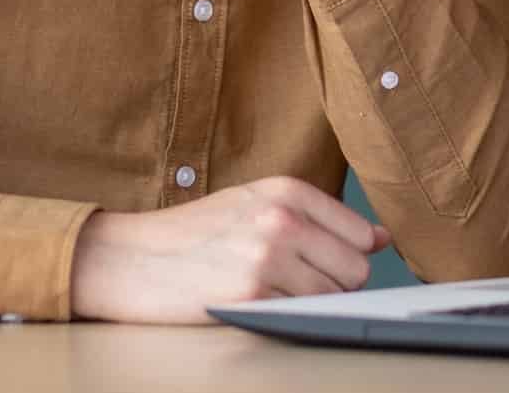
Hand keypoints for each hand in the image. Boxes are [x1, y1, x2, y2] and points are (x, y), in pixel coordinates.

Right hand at [69, 176, 393, 323]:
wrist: (128, 259)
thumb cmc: (193, 235)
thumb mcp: (253, 206)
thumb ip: (318, 218)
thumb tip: (381, 238)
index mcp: (286, 191)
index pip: (361, 234)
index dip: (350, 258)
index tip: (330, 267)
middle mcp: (282, 218)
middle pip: (356, 270)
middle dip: (335, 285)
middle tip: (293, 284)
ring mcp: (268, 256)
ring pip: (334, 297)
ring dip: (311, 304)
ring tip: (271, 293)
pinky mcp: (252, 293)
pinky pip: (302, 315)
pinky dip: (286, 317)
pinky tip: (255, 304)